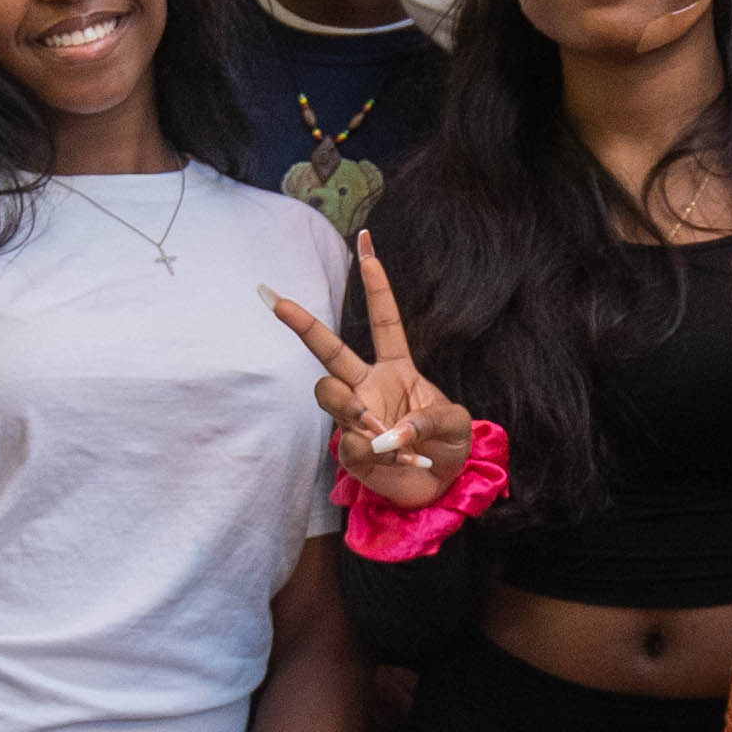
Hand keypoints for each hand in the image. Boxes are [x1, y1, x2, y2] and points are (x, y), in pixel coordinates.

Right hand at [270, 230, 478, 516]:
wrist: (441, 486)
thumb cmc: (448, 446)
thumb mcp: (456, 425)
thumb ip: (428, 420)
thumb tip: (389, 432)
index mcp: (397, 368)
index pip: (384, 321)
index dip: (376, 285)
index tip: (366, 245)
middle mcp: (368, 386)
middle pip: (328, 351)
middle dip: (302, 324)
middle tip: (275, 301)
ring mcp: (354, 416)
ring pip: (328, 394)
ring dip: (351, 408)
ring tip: (379, 429)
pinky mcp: (350, 450)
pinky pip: (349, 441)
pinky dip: (376, 450)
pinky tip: (397, 459)